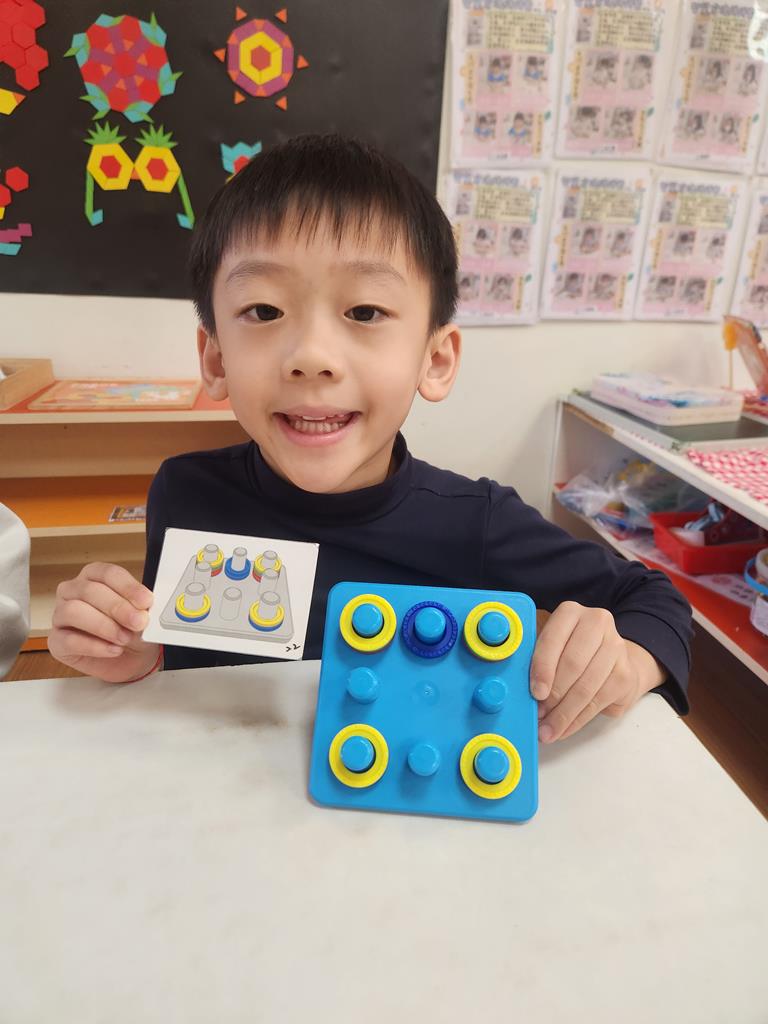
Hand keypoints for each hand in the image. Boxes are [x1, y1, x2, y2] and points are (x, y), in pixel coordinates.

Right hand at [49, 562, 159, 682]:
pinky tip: (114, 649)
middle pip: (89, 590)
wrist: (132, 658)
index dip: (127, 587)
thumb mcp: (143, 615)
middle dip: (117, 607)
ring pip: (73, 611)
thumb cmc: (133, 629)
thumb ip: (141, 607)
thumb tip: (144, 606)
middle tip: (138, 622)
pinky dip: (95, 646)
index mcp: (94, 576)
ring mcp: (61, 616)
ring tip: (124, 638)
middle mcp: (73, 592)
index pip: (107, 573)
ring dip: (103, 625)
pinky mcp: (57, 642)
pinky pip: (68, 640)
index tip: (146, 601)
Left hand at [530, 601, 665, 742]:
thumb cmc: (572, 652)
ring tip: (548, 729)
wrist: (612, 659)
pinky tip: (565, 729)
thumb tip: (520, 692)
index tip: (535, 692)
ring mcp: (616, 647)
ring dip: (564, 713)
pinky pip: (598, 702)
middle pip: (572, 665)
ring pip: (586, 687)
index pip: (553, 640)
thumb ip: (537, 662)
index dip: (543, 669)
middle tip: (538, 716)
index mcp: (570, 612)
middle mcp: (597, 623)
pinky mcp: (626, 673)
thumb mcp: (552, 647)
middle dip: (553, 696)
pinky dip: (577, 720)